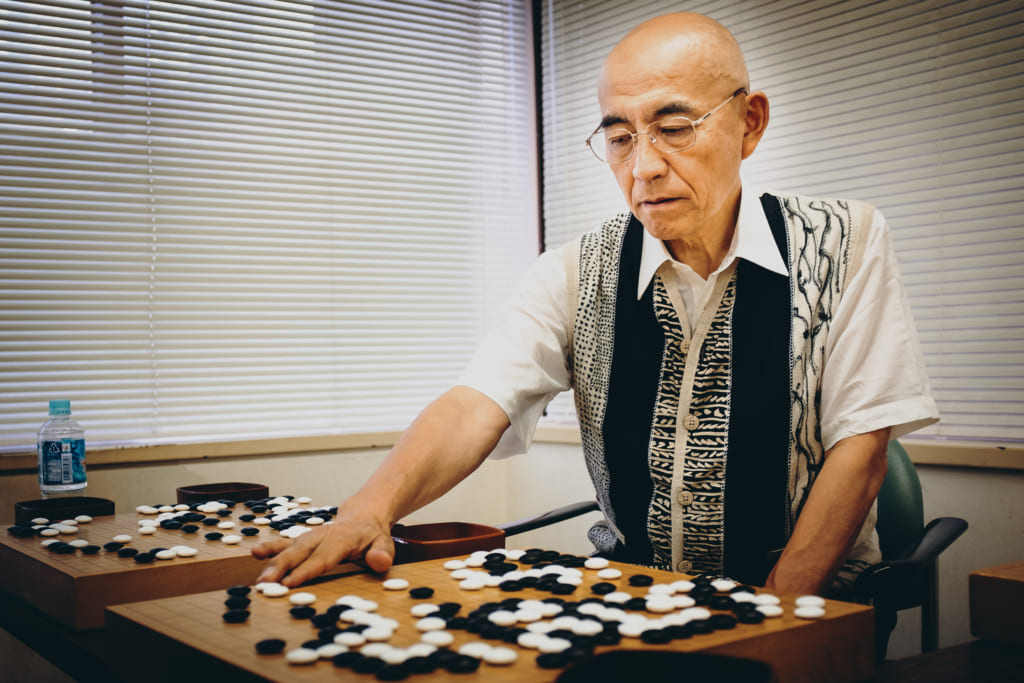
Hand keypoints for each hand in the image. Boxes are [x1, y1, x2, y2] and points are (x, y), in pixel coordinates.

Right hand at [251, 506, 394, 586]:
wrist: (365, 515)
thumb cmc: (374, 535)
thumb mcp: (385, 543)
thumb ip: (382, 554)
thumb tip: (379, 562)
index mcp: (343, 539)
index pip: (323, 557)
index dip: (306, 570)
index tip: (289, 583)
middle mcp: (324, 535)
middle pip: (301, 551)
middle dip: (282, 567)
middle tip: (265, 584)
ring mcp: (312, 536)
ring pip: (290, 547)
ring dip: (273, 562)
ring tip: (259, 578)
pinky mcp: (305, 538)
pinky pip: (286, 542)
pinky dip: (271, 547)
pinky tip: (256, 553)